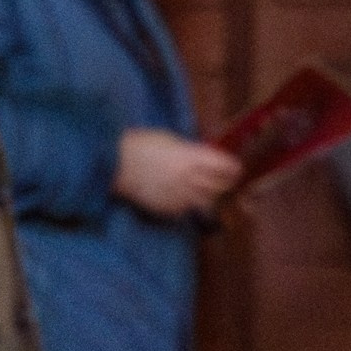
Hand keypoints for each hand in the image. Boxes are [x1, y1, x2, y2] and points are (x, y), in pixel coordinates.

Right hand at [115, 129, 243, 218]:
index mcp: (192, 158)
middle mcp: (190, 179)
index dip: (233, 168)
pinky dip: (189, 203)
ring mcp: (179, 196)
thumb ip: (192, 152)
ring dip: (209, 195)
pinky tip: (184, 195)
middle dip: (225, 183)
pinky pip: (187, 209)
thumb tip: (207, 159)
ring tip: (206, 189)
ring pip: (207, 202)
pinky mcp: (168, 209)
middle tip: (227, 180)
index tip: (236, 168)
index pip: (225, 167)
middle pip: (220, 187)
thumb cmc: (142, 145)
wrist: (114, 163)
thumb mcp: (172, 141)